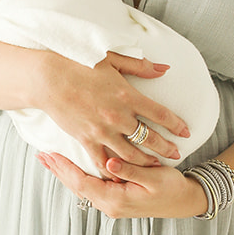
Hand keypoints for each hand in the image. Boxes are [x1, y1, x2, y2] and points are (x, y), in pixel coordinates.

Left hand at [37, 152, 209, 218]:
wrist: (185, 202)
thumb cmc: (172, 189)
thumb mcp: (154, 178)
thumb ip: (130, 170)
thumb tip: (109, 163)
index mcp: (117, 199)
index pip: (82, 183)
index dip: (65, 169)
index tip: (50, 155)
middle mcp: (110, 205)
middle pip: (77, 186)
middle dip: (59, 170)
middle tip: (42, 155)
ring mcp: (112, 204)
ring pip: (82, 187)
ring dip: (67, 173)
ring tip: (51, 160)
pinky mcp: (116, 199)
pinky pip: (92, 187)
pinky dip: (79, 176)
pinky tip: (72, 168)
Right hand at [41, 51, 191, 176]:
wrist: (47, 78)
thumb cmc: (78, 64)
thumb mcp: (112, 59)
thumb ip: (140, 66)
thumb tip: (164, 68)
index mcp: (128, 95)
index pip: (161, 114)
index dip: (176, 124)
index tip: (186, 132)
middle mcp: (118, 116)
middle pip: (149, 138)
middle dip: (166, 148)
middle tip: (176, 154)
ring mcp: (102, 131)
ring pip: (130, 153)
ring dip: (145, 161)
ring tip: (154, 165)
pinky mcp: (86, 139)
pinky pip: (103, 161)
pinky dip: (114, 170)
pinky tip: (122, 175)